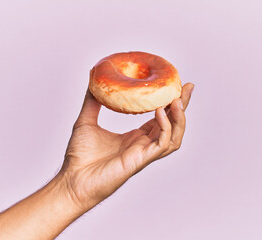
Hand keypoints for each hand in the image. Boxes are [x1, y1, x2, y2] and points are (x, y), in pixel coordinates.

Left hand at [60, 83, 193, 210]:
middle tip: (188, 87)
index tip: (174, 84)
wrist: (72, 180)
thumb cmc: (79, 156)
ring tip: (178, 100)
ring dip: (179, 119)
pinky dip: (165, 127)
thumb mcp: (86, 121)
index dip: (170, 103)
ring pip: (173, 136)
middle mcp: (143, 145)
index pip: (160, 118)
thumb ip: (92, 101)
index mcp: (135, 137)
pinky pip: (161, 143)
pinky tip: (160, 112)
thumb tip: (93, 79)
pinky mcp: (140, 160)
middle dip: (182, 106)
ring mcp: (143, 153)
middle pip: (172, 124)